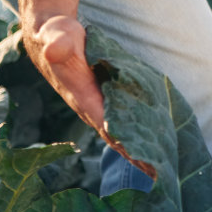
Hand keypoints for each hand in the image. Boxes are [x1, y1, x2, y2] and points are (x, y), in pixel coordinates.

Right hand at [21, 13, 155, 177]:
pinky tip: (150, 143)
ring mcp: (96, 105)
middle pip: (116, 138)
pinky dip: (134, 134)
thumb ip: (59, 43)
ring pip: (120, 133)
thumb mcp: (57, 36)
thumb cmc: (56, 37)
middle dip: (136, 157)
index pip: (108, 126)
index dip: (127, 145)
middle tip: (162, 175)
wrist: (49, 38)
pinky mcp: (102, 99)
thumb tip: (57, 49)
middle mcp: (89, 107)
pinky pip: (121, 121)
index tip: (146, 164)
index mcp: (82, 98)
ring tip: (161, 168)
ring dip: (137, 149)